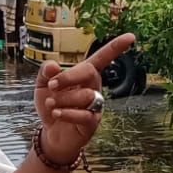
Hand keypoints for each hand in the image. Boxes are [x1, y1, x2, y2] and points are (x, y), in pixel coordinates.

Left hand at [35, 32, 135, 164]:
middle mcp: (93, 88)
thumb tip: (52, 66)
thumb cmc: (52, 106)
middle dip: (69, 76)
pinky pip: (85, 115)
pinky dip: (67, 113)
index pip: (102, 58)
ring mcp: (95, 106)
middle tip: (52, 85)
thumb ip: (46, 73)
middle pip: (90, 73)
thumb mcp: (42, 86)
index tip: (131, 37)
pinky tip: (56, 113)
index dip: (116, 47)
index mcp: (84, 75)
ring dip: (64, 99)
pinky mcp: (92, 123)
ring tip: (51, 103)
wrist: (51, 134)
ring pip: (86, 96)